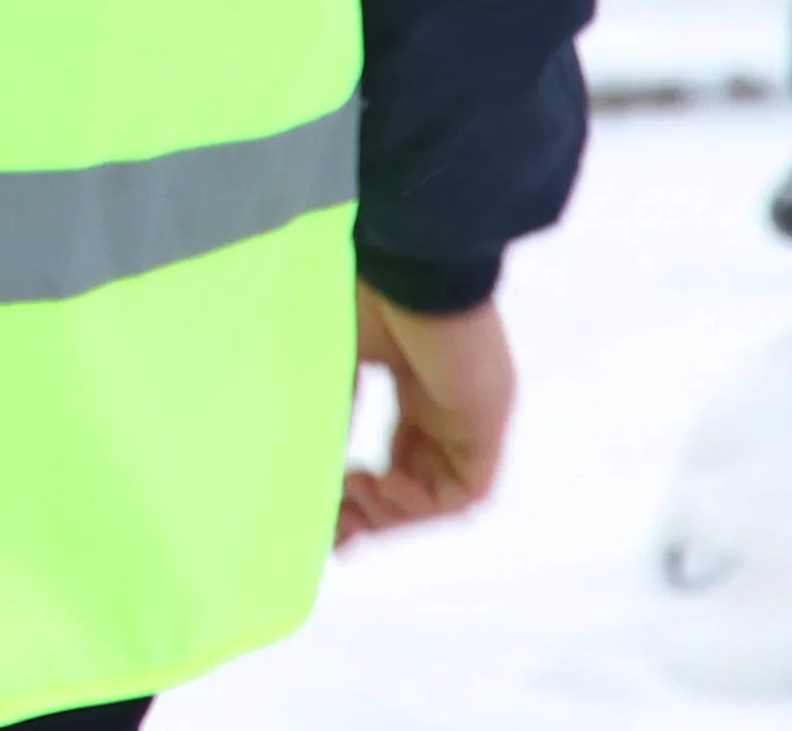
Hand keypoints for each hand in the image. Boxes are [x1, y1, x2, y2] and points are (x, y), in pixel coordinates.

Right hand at [338, 282, 514, 544]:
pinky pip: (466, 491)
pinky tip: (384, 482)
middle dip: (375, 514)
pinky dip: (423, 501)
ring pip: (440, 493)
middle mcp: (449, 407)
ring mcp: (471, 417)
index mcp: (416, 386)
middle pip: (419, 484)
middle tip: (334, 529)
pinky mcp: (488, 423)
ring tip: (354, 494)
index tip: (326, 518)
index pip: (399, 456)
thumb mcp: (335, 364)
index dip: (365, 493)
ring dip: (394, 510)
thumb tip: (303, 472)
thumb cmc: (366, 296)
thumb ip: (329, 417)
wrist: (408, 262)